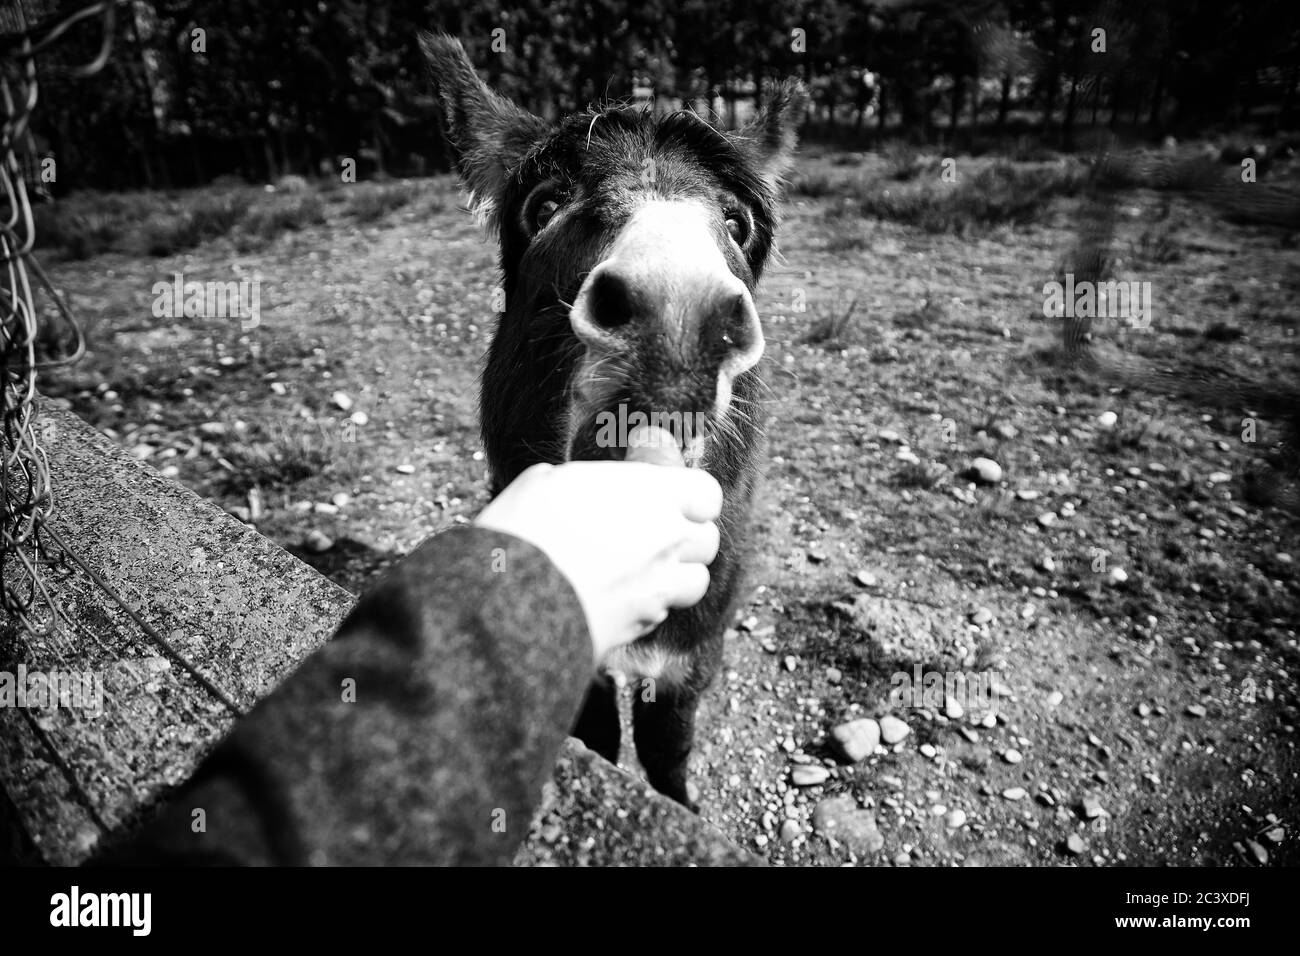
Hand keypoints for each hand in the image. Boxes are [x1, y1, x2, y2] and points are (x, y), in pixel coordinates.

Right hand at [474, 428, 721, 662]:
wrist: (506, 603)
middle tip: (655, 531)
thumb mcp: (547, 482)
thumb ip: (588, 483)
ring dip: (676, 574)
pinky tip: (618, 597)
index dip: (688, 495)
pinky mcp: (642, 627)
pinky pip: (662, 612)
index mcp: (652, 495)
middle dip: (686, 535)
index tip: (666, 494)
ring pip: (695, 581)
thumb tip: (590, 490)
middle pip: (707, 539)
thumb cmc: (523, 531)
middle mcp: (667, 541)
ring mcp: (659, 588)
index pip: (706, 493)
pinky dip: (649, 605)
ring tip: (642, 569)